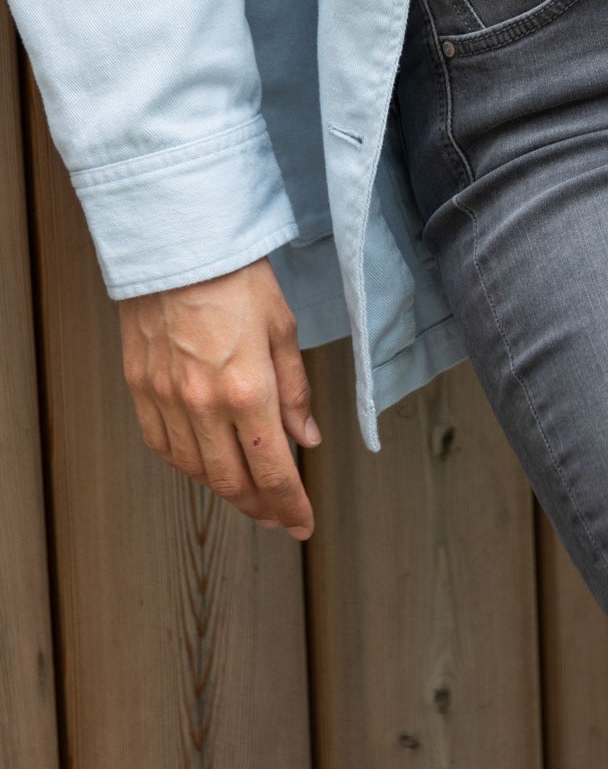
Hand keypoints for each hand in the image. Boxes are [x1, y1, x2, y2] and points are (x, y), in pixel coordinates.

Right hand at [119, 255, 321, 538]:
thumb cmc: (237, 278)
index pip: (273, 471)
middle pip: (232, 481)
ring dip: (224, 489)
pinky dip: (186, 463)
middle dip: (260, 507)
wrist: (178, 245)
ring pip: (196, 470)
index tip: (302, 523)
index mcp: (248, 391)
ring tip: (247, 494)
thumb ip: (295, 391)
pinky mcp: (140, 388)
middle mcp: (204, 405)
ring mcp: (166, 400)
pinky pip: (163, 445)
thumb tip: (307, 437)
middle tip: (277, 517)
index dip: (290, 505)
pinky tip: (203, 463)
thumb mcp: (283, 329)